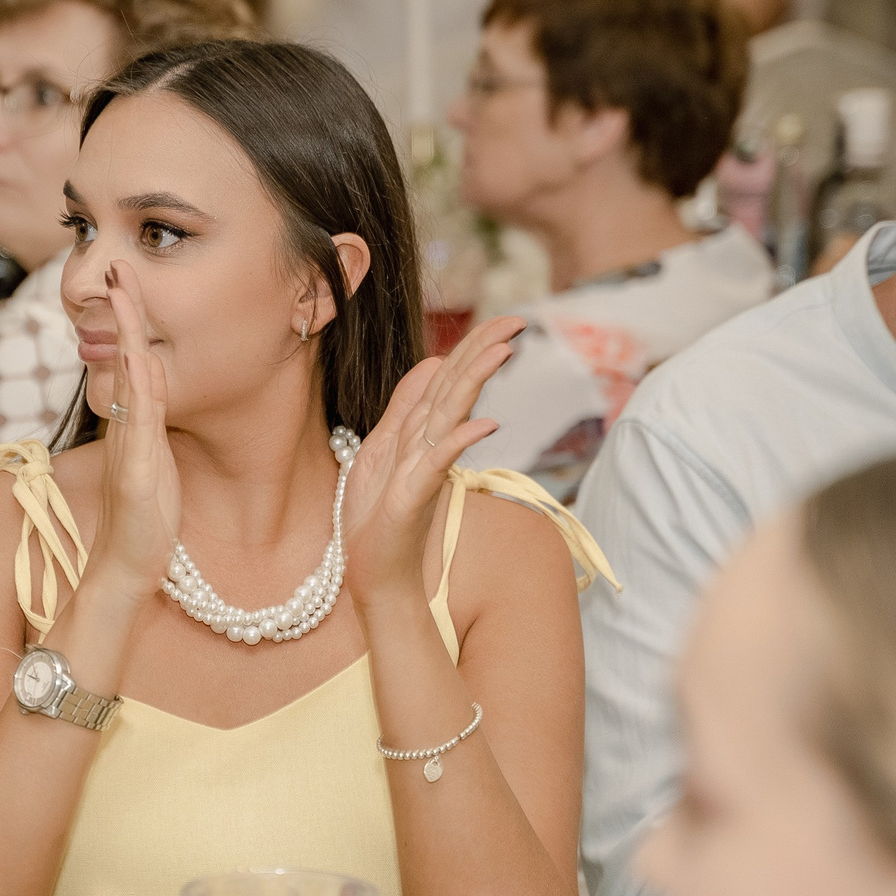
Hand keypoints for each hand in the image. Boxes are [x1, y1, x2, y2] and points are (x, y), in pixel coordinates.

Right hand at [83, 260, 178, 606]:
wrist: (123, 571)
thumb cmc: (142, 523)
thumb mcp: (153, 466)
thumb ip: (151, 429)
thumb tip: (154, 391)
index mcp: (133, 428)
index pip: (132, 362)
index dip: (131, 322)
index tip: (129, 281)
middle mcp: (126, 432)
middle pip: (123, 361)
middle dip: (123, 315)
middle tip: (120, 269)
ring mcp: (128, 452)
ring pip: (129, 385)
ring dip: (127, 339)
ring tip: (126, 297)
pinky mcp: (133, 478)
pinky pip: (137, 428)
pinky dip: (137, 393)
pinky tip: (139, 363)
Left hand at [340, 316, 520, 602]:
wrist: (376, 577)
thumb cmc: (378, 520)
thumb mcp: (382, 448)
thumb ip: (406, 406)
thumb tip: (433, 359)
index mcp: (420, 432)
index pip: (449, 378)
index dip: (473, 345)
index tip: (504, 318)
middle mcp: (428, 445)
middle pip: (456, 388)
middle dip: (483, 351)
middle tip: (518, 319)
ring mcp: (425, 469)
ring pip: (450, 415)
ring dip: (475, 382)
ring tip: (502, 350)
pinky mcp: (416, 496)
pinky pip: (439, 462)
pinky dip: (459, 442)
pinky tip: (484, 423)